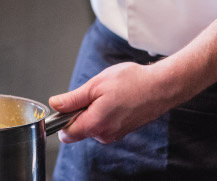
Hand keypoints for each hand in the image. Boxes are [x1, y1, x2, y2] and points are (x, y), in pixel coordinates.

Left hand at [49, 61, 175, 143]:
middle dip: (79, 111)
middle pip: (79, 128)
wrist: (161, 87)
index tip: (65, 105)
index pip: (67, 134)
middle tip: (93, 93)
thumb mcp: (95, 85)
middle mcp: (105, 134)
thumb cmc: (132, 83)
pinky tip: (115, 99)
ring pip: (92, 124)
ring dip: (93, 110)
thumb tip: (55, 105)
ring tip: (107, 94)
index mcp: (95, 125)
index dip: (61, 119)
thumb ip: (73, 99)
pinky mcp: (123, 130)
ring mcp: (115, 134)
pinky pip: (104, 123)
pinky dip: (104, 111)